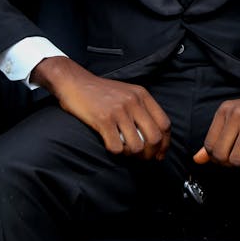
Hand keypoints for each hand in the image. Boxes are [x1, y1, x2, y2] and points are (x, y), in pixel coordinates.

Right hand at [32, 56, 170, 160]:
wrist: (74, 82)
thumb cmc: (100, 91)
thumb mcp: (127, 92)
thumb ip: (141, 108)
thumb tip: (154, 135)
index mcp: (142, 95)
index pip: (164, 124)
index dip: (165, 143)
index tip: (160, 154)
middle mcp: (133, 102)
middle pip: (155, 137)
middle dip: (151, 154)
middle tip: (143, 158)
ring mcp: (119, 111)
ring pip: (137, 146)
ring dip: (132, 155)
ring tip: (125, 151)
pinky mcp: (103, 120)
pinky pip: (117, 147)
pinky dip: (116, 152)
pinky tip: (111, 145)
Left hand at [193, 90, 239, 167]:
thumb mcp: (233, 117)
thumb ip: (215, 138)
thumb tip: (196, 160)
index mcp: (224, 110)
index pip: (209, 145)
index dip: (217, 157)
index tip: (228, 154)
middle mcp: (236, 115)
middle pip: (221, 155)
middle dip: (230, 162)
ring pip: (238, 160)